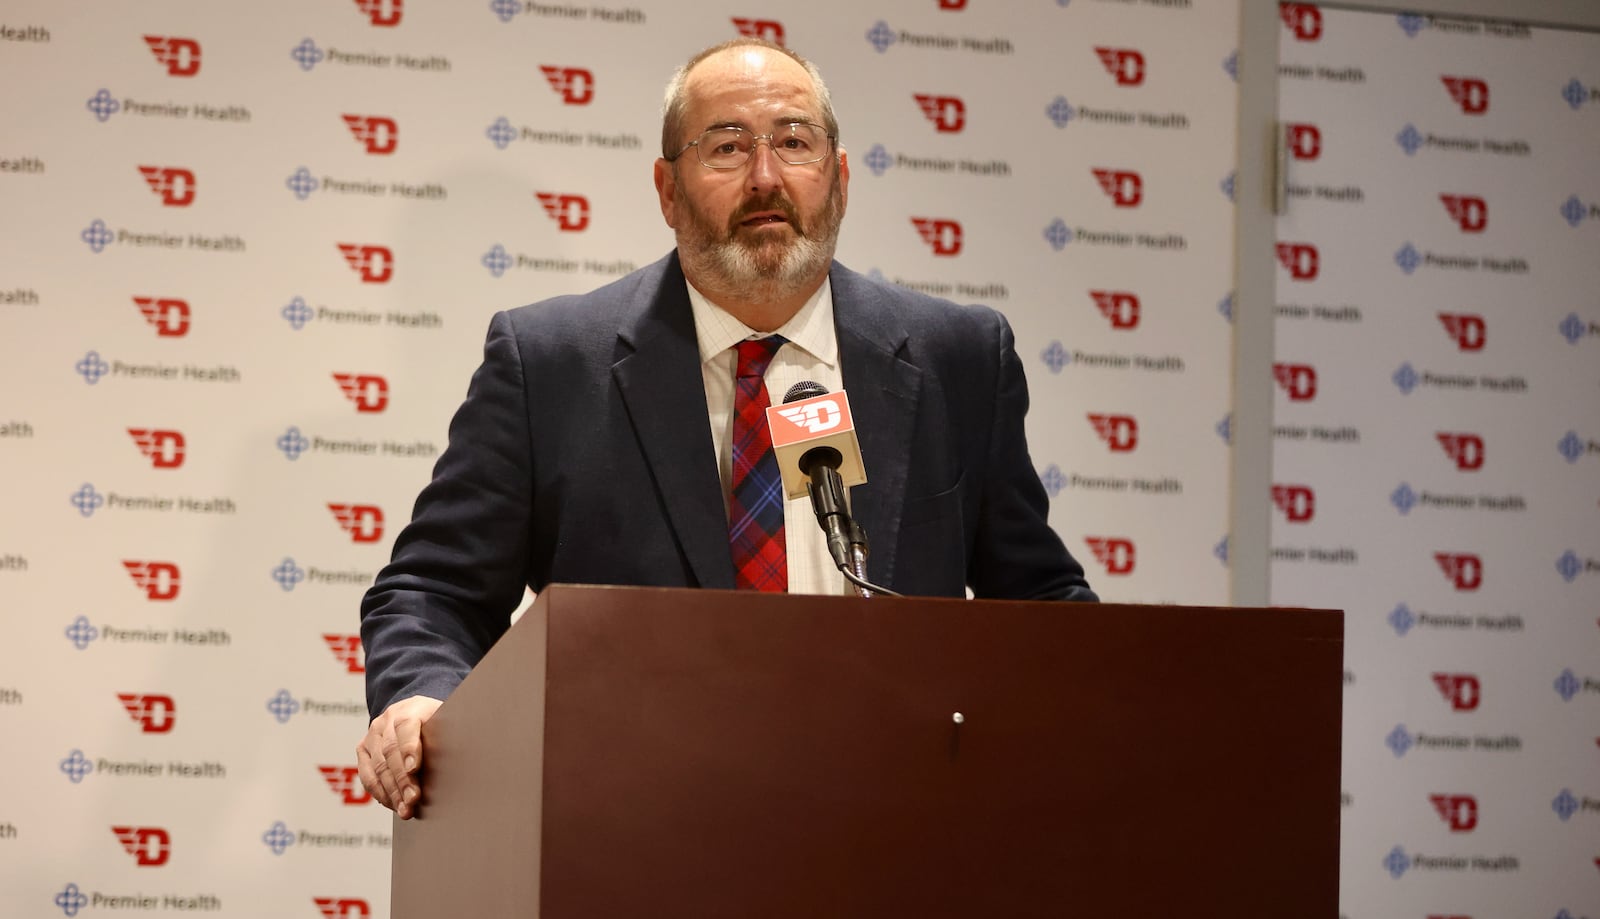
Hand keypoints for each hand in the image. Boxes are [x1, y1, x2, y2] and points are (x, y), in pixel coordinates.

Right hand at [356, 695, 442, 818]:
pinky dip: (380, 792)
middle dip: (402, 779)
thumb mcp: (447, 722)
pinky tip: (393, 804)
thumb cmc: (436, 722)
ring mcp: (373, 734)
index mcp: (411, 709)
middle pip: (390, 751)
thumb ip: (451, 735)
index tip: (414, 769)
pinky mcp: (363, 748)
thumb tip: (469, 756)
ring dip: (391, 791)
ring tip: (405, 809)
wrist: (412, 712)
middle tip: (413, 799)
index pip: (406, 727)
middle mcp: (387, 720)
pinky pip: (367, 774)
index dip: (409, 748)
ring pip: (377, 766)